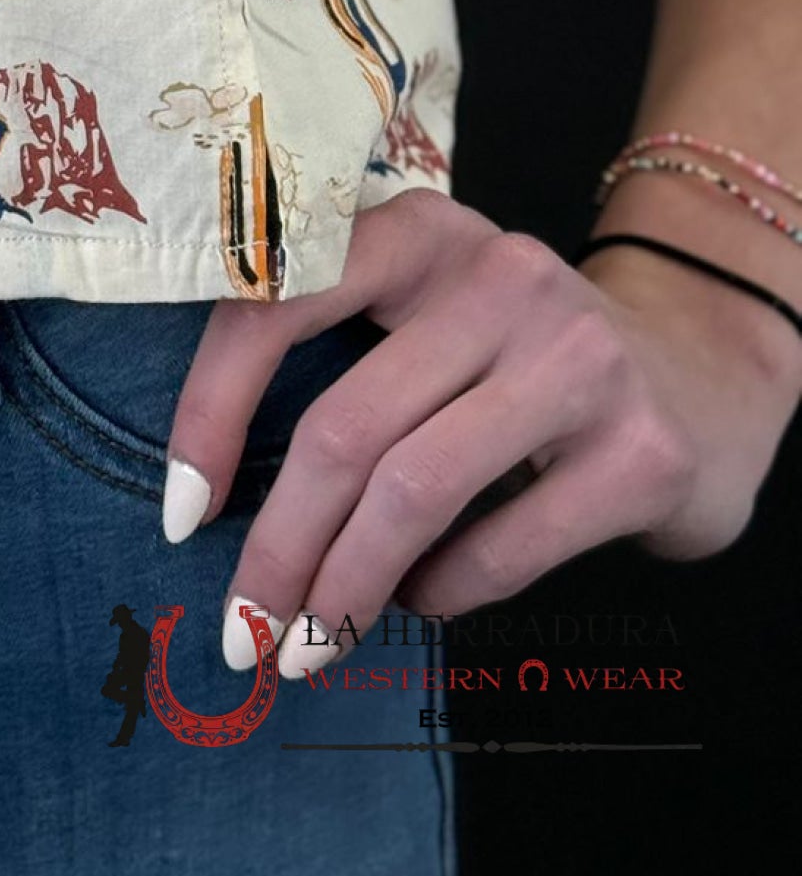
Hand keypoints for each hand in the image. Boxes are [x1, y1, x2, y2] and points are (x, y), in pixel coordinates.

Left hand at [163, 189, 801, 680]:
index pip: (275, 303)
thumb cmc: (510, 362)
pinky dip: (438, 596)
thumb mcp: (423, 318)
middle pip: (344, 426)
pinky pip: (501, 548)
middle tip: (241, 633)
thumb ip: (333, 360)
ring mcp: (577, 356)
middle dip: (277, 547)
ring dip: (344, 591)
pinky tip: (417, 604)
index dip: (209, 414)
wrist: (695, 377)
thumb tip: (204, 497)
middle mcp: (497, 273)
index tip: (180, 515)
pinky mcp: (638, 449)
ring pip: (414, 493)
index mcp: (416, 228)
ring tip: (309, 647)